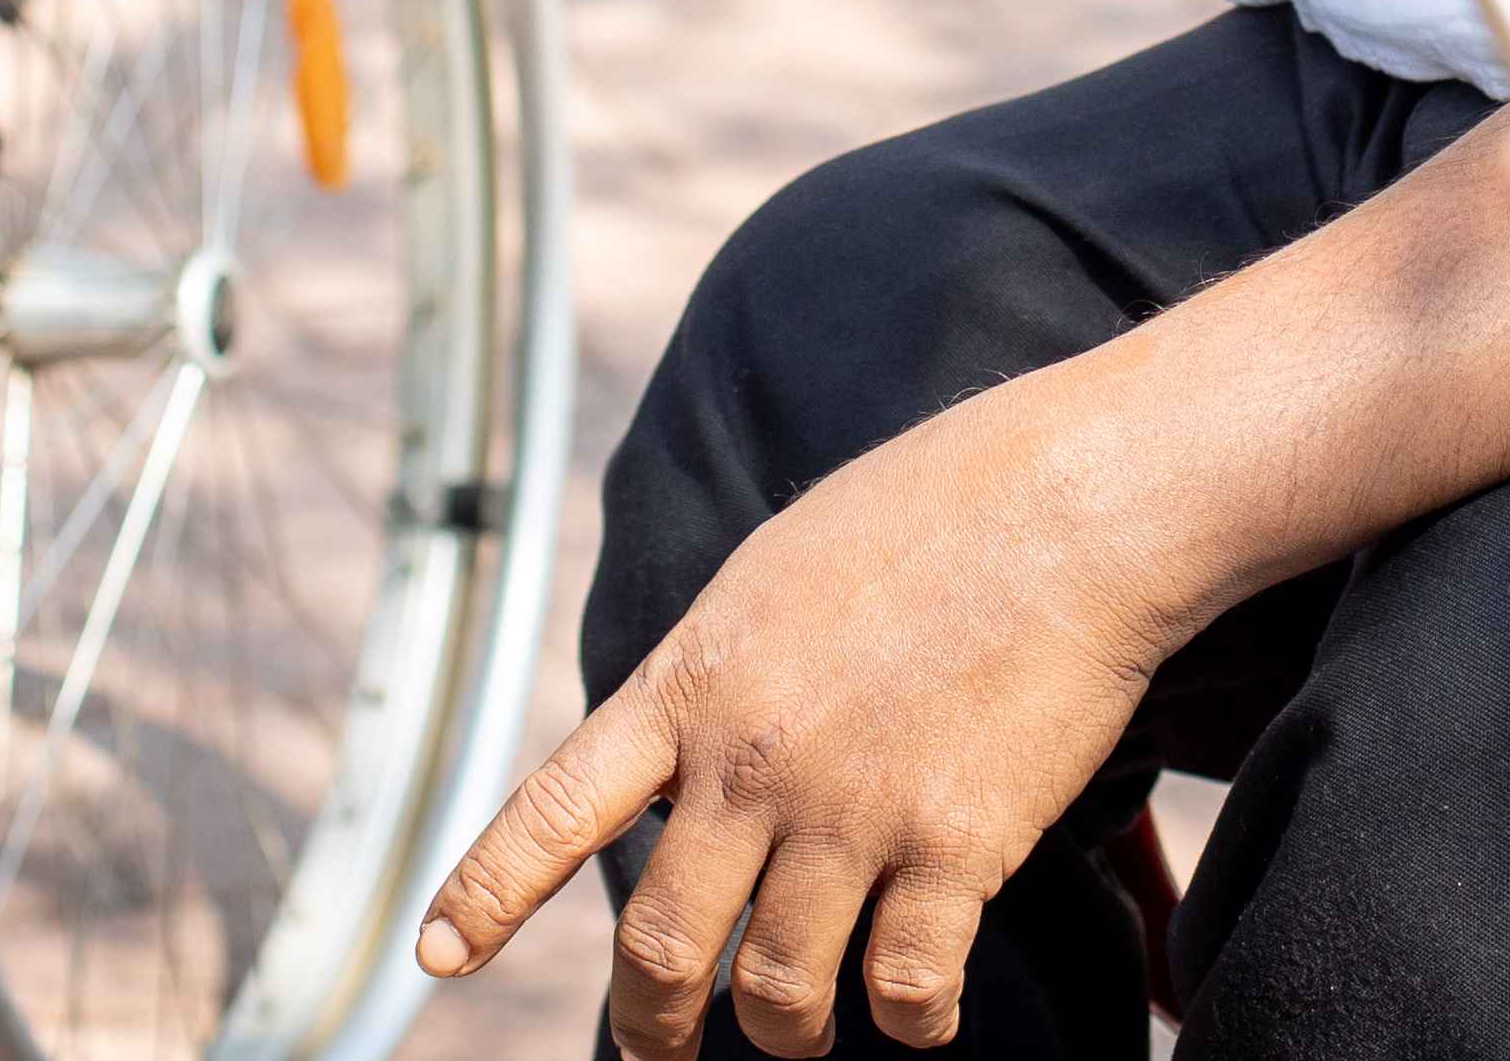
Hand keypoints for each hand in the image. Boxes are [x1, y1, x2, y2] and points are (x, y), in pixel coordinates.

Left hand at [420, 377, 1194, 1056]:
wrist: (1070, 503)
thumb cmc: (936, 512)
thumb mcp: (775, 574)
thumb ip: (719, 675)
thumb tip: (689, 759)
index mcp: (693, 681)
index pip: (554, 807)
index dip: (488, 892)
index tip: (439, 955)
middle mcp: (753, 760)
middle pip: (660, 947)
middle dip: (652, 1027)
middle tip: (662, 1053)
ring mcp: (852, 810)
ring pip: (779, 996)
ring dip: (787, 1034)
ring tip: (806, 1033)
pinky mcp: (954, 846)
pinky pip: (906, 990)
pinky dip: (910, 1024)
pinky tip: (920, 1014)